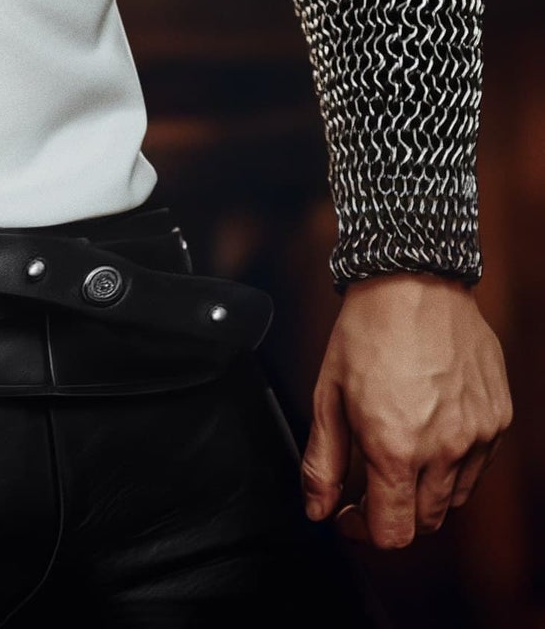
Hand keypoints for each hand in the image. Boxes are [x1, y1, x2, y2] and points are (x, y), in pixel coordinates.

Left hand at [303, 273, 510, 547]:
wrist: (414, 280)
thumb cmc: (368, 330)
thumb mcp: (328, 394)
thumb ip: (322, 461)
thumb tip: (317, 509)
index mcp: (395, 448)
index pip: (392, 534)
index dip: (364, 532)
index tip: (350, 514)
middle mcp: (443, 450)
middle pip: (425, 523)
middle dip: (393, 513)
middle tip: (372, 485)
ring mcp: (477, 436)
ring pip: (454, 499)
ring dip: (425, 492)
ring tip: (402, 452)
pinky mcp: (497, 420)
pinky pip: (478, 466)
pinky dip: (455, 465)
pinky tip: (432, 433)